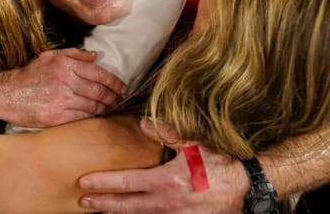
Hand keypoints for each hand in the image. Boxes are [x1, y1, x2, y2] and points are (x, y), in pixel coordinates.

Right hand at [0, 48, 126, 126]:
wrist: (6, 94)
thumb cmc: (29, 74)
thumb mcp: (50, 56)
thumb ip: (75, 54)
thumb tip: (96, 56)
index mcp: (66, 65)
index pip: (99, 74)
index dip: (115, 82)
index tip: (122, 88)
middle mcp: (66, 82)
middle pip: (99, 92)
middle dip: (114, 97)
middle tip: (121, 100)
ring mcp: (61, 101)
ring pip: (93, 106)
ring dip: (106, 109)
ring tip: (112, 109)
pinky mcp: (56, 117)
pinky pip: (82, 118)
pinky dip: (92, 117)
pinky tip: (97, 116)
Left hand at [78, 118, 246, 212]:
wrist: (246, 189)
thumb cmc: (220, 166)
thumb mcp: (193, 145)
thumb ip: (166, 134)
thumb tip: (142, 124)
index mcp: (166, 182)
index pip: (126, 183)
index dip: (103, 183)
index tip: (84, 182)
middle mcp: (166, 204)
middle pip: (125, 207)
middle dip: (102, 204)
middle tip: (83, 201)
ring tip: (103, 210)